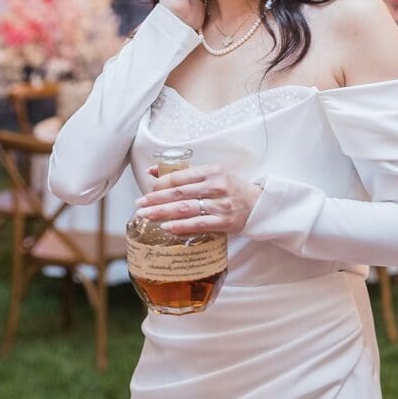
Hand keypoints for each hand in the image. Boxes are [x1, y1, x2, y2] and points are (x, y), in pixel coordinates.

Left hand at [134, 164, 261, 234]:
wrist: (258, 204)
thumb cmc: (230, 188)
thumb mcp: (211, 174)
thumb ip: (184, 173)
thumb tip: (153, 172)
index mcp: (211, 171)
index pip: (179, 177)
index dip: (160, 184)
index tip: (148, 191)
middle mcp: (216, 186)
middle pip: (178, 193)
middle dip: (155, 199)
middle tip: (139, 205)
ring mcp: (220, 205)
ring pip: (185, 208)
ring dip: (162, 212)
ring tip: (146, 216)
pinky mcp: (224, 221)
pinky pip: (198, 224)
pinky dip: (180, 226)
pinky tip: (166, 227)